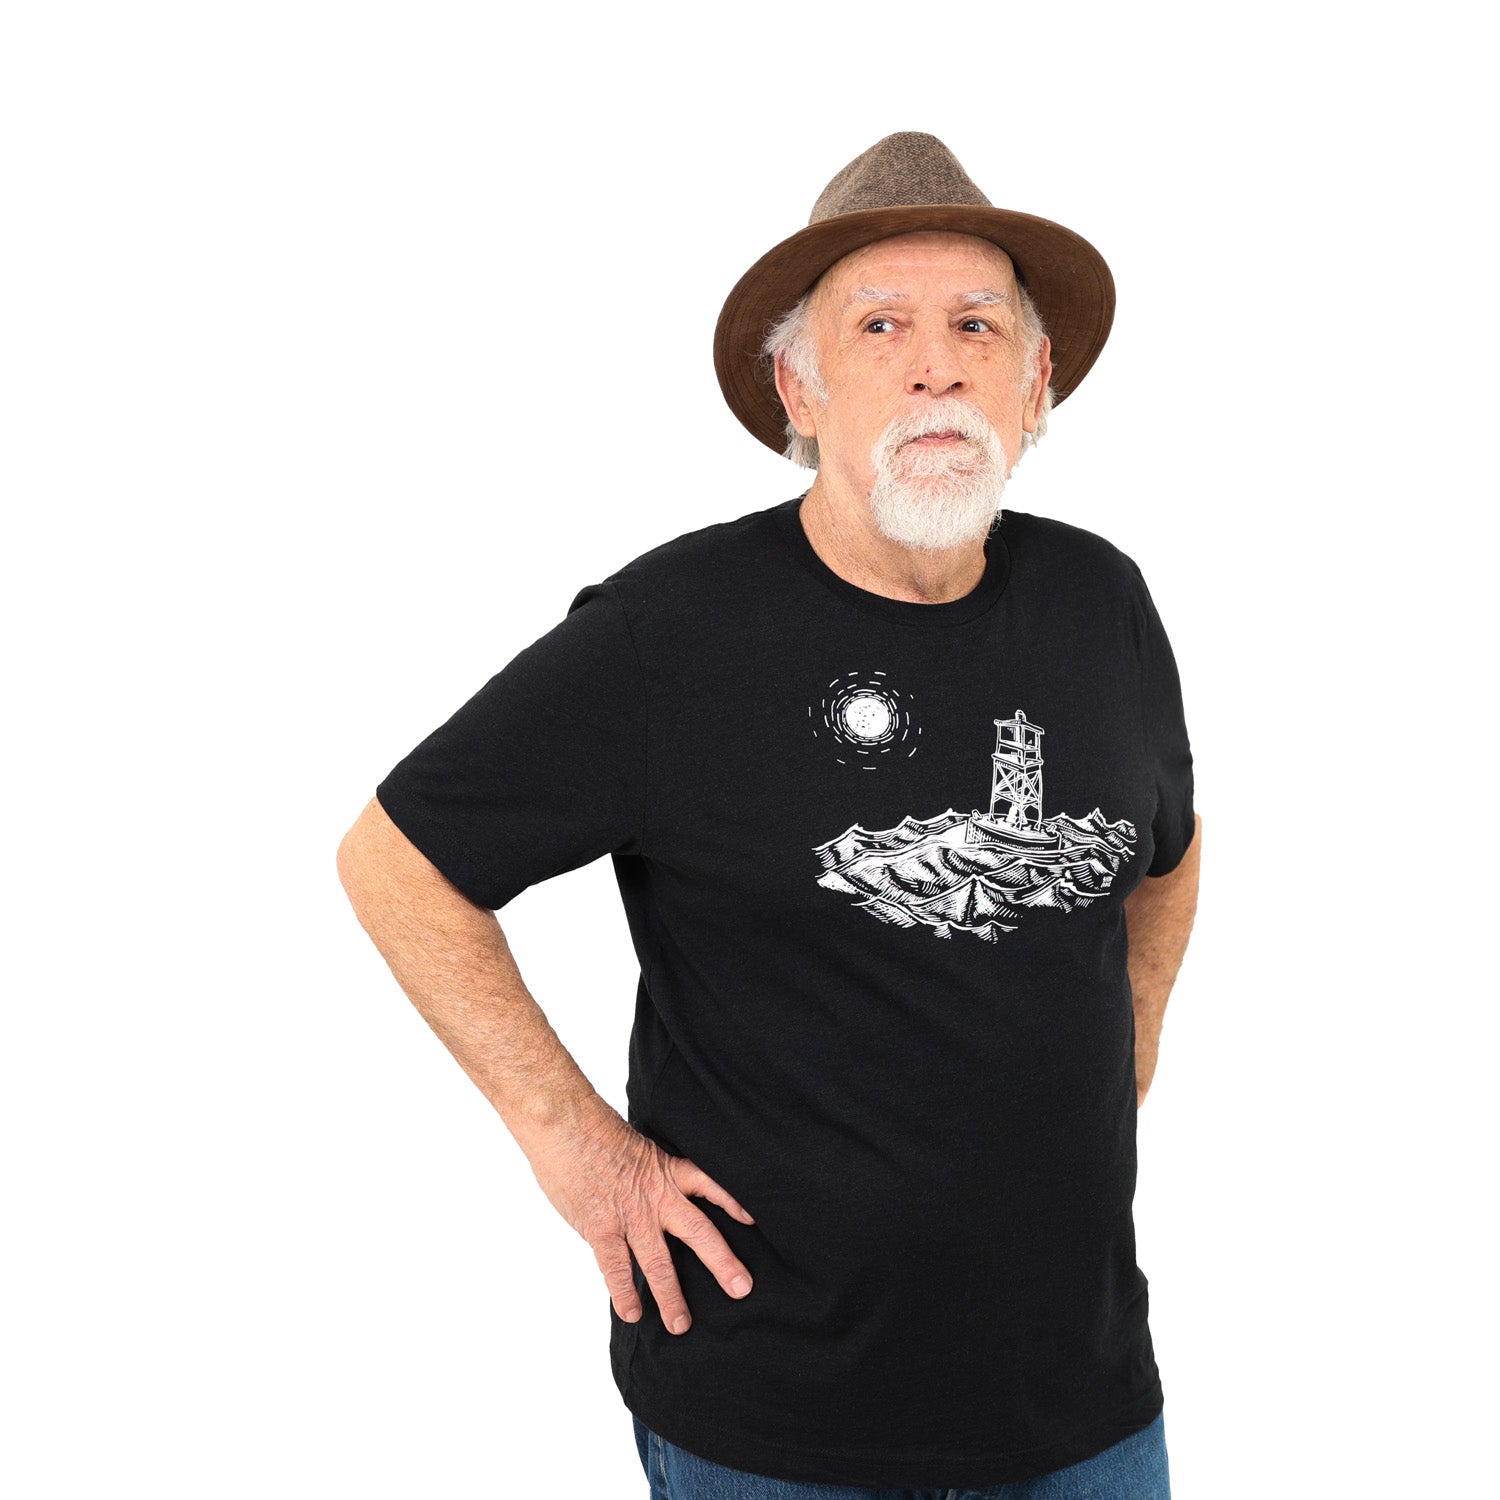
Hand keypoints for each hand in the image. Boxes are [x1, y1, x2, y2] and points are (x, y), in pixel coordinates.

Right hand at [523, 1096, 756, 1334]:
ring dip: (671, 1296)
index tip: (753, 1220)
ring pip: (659, 1261)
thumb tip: (648, 1192)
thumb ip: (646, 1174)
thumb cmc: (593, 1129)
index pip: (710, 1184)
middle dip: (722, 1263)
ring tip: (681, 1325)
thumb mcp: (634, 1146)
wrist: (564, 1124)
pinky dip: (624, 1292)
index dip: (732, 1201)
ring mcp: (630, 1215)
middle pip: (699, 1232)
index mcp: (666, 1170)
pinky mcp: (601, 1227)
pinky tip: (632, 1313)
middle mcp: (656, 1196)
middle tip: (742, 1289)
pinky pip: (616, 1266)